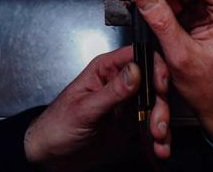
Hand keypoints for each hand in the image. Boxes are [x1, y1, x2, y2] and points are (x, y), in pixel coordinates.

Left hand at [23, 46, 170, 170]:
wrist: (51, 157)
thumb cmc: (56, 126)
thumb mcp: (84, 109)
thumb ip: (112, 91)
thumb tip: (135, 70)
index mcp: (105, 69)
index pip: (136, 55)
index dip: (154, 66)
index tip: (160, 85)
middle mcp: (119, 82)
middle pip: (152, 80)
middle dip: (160, 101)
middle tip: (158, 120)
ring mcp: (126, 102)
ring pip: (156, 103)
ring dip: (161, 120)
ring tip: (158, 137)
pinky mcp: (131, 122)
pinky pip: (152, 123)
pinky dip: (160, 135)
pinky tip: (159, 145)